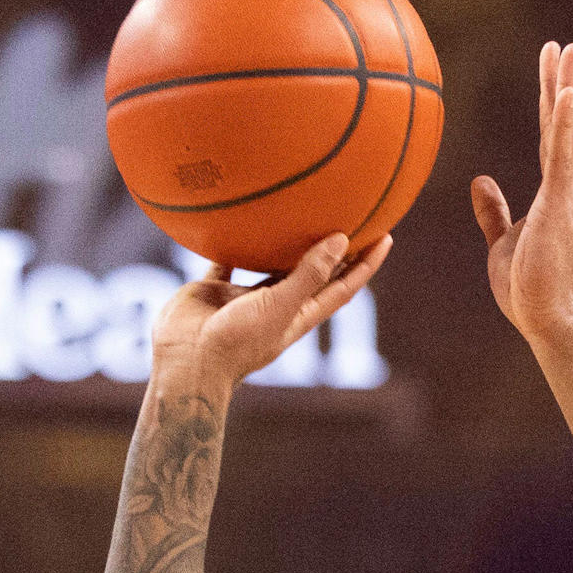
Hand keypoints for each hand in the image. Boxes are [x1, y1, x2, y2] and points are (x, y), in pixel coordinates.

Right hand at [147, 230, 393, 390]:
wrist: (187, 362)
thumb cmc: (238, 342)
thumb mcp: (280, 307)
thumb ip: (309, 274)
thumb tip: (342, 239)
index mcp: (299, 316)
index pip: (343, 287)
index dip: (365, 264)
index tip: (385, 235)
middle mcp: (276, 305)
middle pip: (314, 273)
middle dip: (334, 249)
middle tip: (351, 214)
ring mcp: (246, 298)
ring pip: (273, 264)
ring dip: (288, 242)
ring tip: (302, 210)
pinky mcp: (217, 289)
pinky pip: (229, 259)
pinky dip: (234, 242)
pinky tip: (239, 218)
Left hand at [471, 41, 572, 344]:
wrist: (544, 318)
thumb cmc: (526, 287)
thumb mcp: (500, 241)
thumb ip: (493, 210)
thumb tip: (480, 180)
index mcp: (552, 192)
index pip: (548, 136)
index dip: (549, 102)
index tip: (551, 70)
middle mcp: (565, 185)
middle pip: (559, 123)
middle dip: (560, 81)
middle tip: (563, 45)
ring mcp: (565, 191)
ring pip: (563, 128)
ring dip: (564, 87)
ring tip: (567, 51)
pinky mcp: (560, 201)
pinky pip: (562, 153)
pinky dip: (564, 122)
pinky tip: (565, 93)